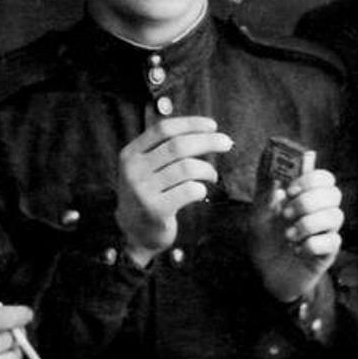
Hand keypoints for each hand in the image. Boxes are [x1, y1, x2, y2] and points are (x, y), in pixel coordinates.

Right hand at [116, 116, 231, 265]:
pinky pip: (188, 191)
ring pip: (186, 168)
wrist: (136, 234)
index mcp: (131, 153)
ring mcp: (142, 191)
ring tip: (212, 175)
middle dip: (207, 141)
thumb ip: (165, 149)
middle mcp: (133, 170)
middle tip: (226, 143)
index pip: (163, 129)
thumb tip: (206, 131)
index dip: (190, 124)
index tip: (212, 125)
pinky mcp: (155, 210)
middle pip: (177, 146)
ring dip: (207, 169)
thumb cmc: (150, 194)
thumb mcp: (147, 168)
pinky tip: (201, 192)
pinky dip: (201, 188)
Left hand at [250, 169, 342, 301]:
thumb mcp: (259, 208)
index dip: (310, 178)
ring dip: (308, 224)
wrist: (264, 274)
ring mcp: (326, 231)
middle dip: (308, 201)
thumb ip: (266, 182)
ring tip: (288, 236)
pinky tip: (297, 250)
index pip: (324, 177)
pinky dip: (311, 244)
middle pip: (334, 193)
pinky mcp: (328, 252)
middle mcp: (320, 211)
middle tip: (286, 214)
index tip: (288, 190)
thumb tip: (269, 150)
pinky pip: (333, 241)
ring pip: (336, 216)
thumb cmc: (265, 238)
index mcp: (306, 196)